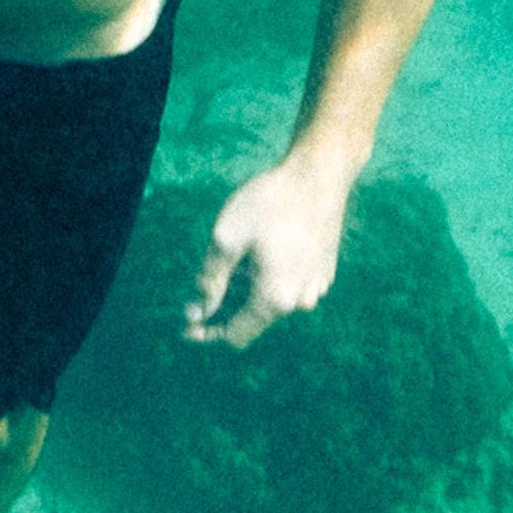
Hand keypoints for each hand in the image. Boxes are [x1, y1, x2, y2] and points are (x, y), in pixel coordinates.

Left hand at [184, 153, 351, 347]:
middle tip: (204, 285)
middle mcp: (300, 301)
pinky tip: (264, 249)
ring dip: (252, 290)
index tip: (189, 322)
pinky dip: (273, 278)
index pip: (237, 336)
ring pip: (274, 301)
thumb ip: (210, 279)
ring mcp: (316, 287)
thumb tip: (199, 309)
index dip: (209, 332)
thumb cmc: (269, 203)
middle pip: (254, 318)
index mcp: (275, 298)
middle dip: (228, 306)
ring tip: (238, 259)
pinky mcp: (324, 271)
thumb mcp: (227, 237)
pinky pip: (291, 286)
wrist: (320, 176)